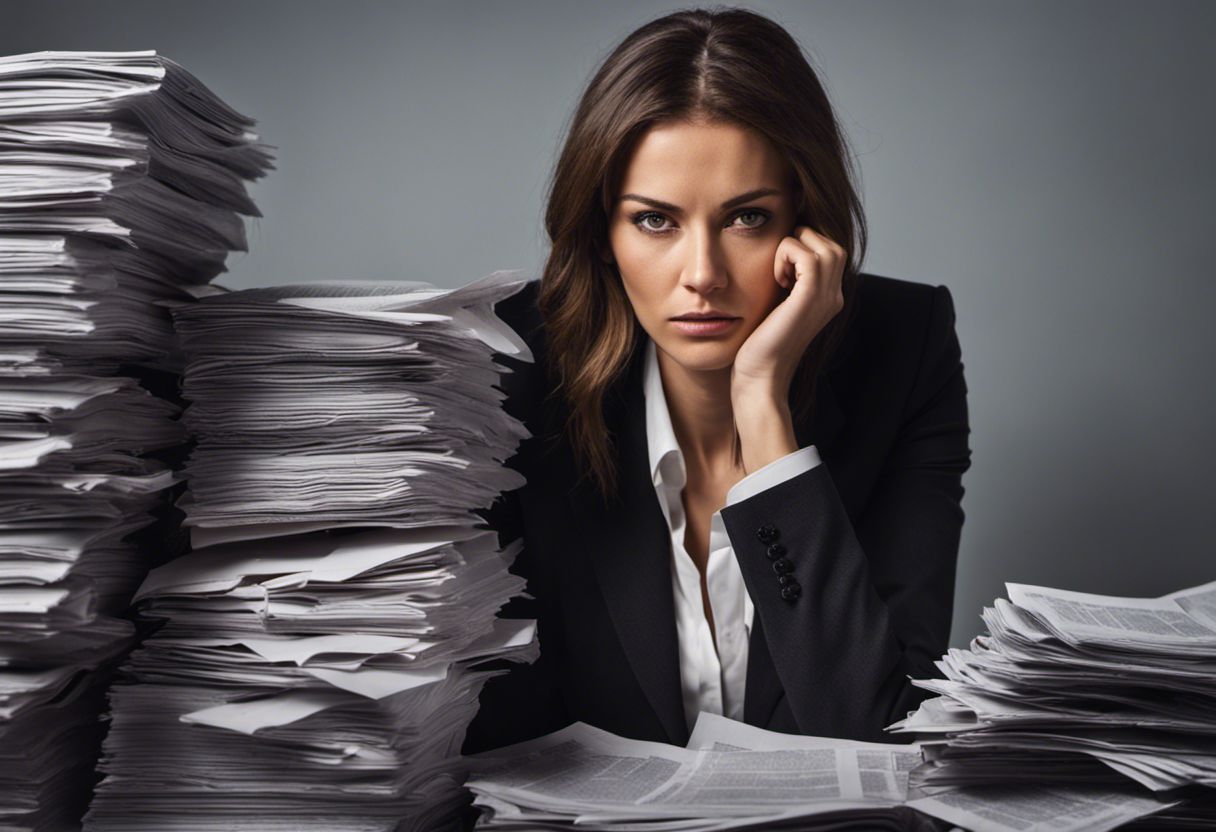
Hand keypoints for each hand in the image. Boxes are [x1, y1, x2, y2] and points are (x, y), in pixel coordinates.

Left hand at [731, 224, 845, 402]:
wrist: (760, 378)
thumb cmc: (759, 346)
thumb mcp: (777, 307)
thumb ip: (786, 283)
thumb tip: (778, 256)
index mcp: (829, 299)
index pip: (830, 252)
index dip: (804, 248)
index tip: (781, 273)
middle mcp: (834, 297)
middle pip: (832, 245)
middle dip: (802, 244)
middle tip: (779, 270)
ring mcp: (827, 299)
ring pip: (824, 246)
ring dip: (794, 249)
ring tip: (779, 275)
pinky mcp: (810, 300)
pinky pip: (808, 257)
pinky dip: (788, 256)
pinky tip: (777, 280)